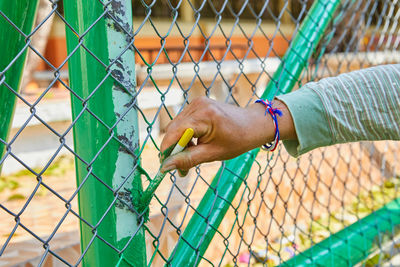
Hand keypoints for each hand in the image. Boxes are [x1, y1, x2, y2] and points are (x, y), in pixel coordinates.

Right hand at [160, 96, 295, 174]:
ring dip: (179, 144)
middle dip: (174, 150)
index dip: (167, 150)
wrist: (253, 124)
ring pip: (176, 127)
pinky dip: (184, 136)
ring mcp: (197, 103)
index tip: (165, 167)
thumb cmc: (238, 140)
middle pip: (173, 130)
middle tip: (180, 170)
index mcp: (204, 116)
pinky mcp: (197, 104)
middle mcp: (198, 105)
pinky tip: (194, 146)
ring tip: (190, 159)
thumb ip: (188, 159)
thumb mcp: (213, 154)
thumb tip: (165, 167)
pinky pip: (183, 122)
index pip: (175, 132)